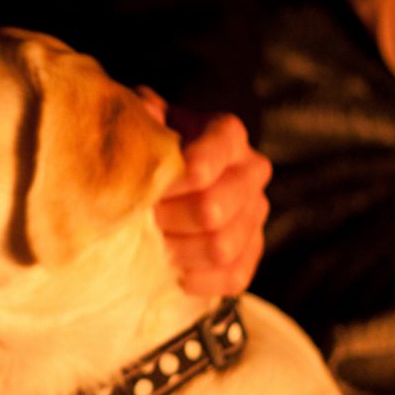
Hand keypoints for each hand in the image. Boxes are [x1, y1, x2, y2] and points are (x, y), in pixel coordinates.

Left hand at [137, 87, 271, 296]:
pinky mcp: (251, 254)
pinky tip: (173, 270)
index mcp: (226, 135)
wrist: (161, 195)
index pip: (215, 151)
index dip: (179, 176)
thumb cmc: (148, 156)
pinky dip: (197, 279)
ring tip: (153, 244)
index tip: (151, 190)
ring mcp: (255, 215)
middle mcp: (251, 172)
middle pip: (212, 208)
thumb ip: (140, 119)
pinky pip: (232, 277)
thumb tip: (142, 114)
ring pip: (221, 246)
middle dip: (168, 219)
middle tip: (143, 221)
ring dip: (178, 251)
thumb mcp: (141, 128)